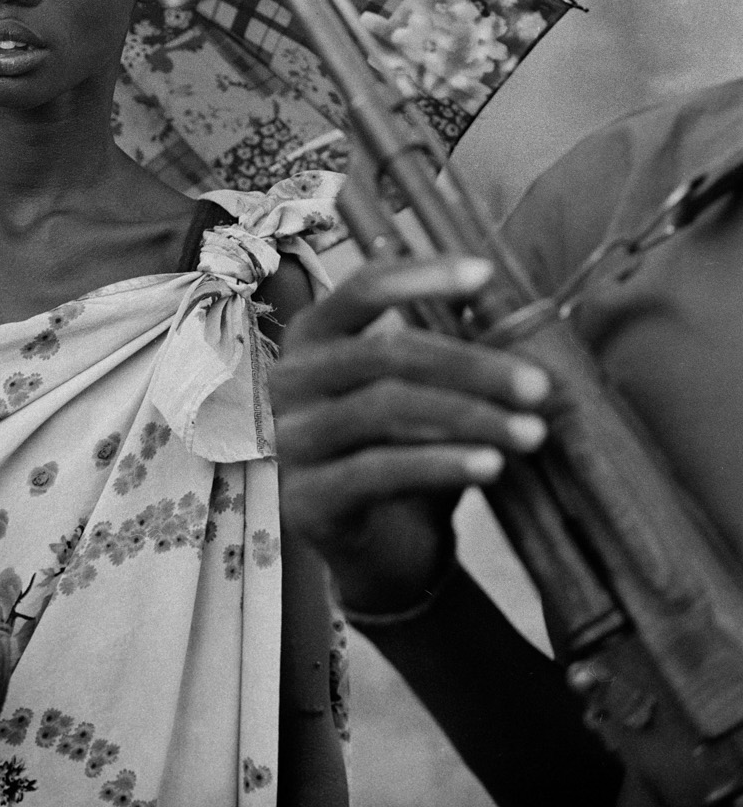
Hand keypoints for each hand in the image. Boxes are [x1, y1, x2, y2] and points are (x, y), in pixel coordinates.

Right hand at [270, 257, 550, 614]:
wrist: (383, 553)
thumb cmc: (404, 453)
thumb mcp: (427, 393)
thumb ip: (445, 342)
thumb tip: (491, 293)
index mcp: (313, 337)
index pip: (361, 290)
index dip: (422, 277)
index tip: (486, 273)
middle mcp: (289, 379)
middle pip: (383, 353)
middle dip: (470, 365)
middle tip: (538, 386)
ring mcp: (290, 438)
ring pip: (385, 409)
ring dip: (469, 417)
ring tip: (532, 433)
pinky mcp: (305, 497)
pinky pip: (379, 470)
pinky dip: (442, 464)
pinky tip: (492, 466)